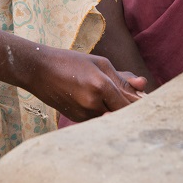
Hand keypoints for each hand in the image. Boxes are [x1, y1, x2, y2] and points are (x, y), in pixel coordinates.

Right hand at [27, 48, 147, 122]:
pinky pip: (97, 118)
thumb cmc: (70, 62)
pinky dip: (102, 111)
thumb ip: (123, 77)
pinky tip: (95, 98)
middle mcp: (93, 103)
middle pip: (121, 114)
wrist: (38, 71)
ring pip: (110, 118)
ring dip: (114, 109)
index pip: (129, 104)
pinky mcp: (77, 120)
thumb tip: (143, 85)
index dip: (139, 103)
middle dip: (128, 108)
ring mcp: (83, 114)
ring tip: (107, 94)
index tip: (143, 98)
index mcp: (100, 86)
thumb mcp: (99, 63)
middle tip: (132, 98)